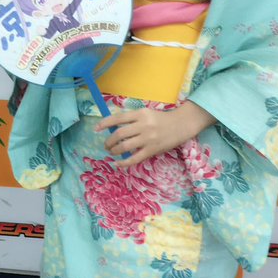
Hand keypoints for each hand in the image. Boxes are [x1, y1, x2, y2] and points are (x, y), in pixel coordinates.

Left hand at [95, 102, 216, 167]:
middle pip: (119, 134)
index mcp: (140, 114)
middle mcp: (143, 125)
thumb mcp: (146, 113)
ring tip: (112, 152)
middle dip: (109, 141)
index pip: (118, 118)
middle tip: (106, 145)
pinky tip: (118, 164)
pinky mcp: (152, 150)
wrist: (181, 125)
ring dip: (114, 150)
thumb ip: (132, 119)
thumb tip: (113, 127)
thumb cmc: (161, 119)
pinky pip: (135, 158)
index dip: (104, 123)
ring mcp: (148, 138)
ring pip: (125, 146)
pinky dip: (124, 163)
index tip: (96, 128)